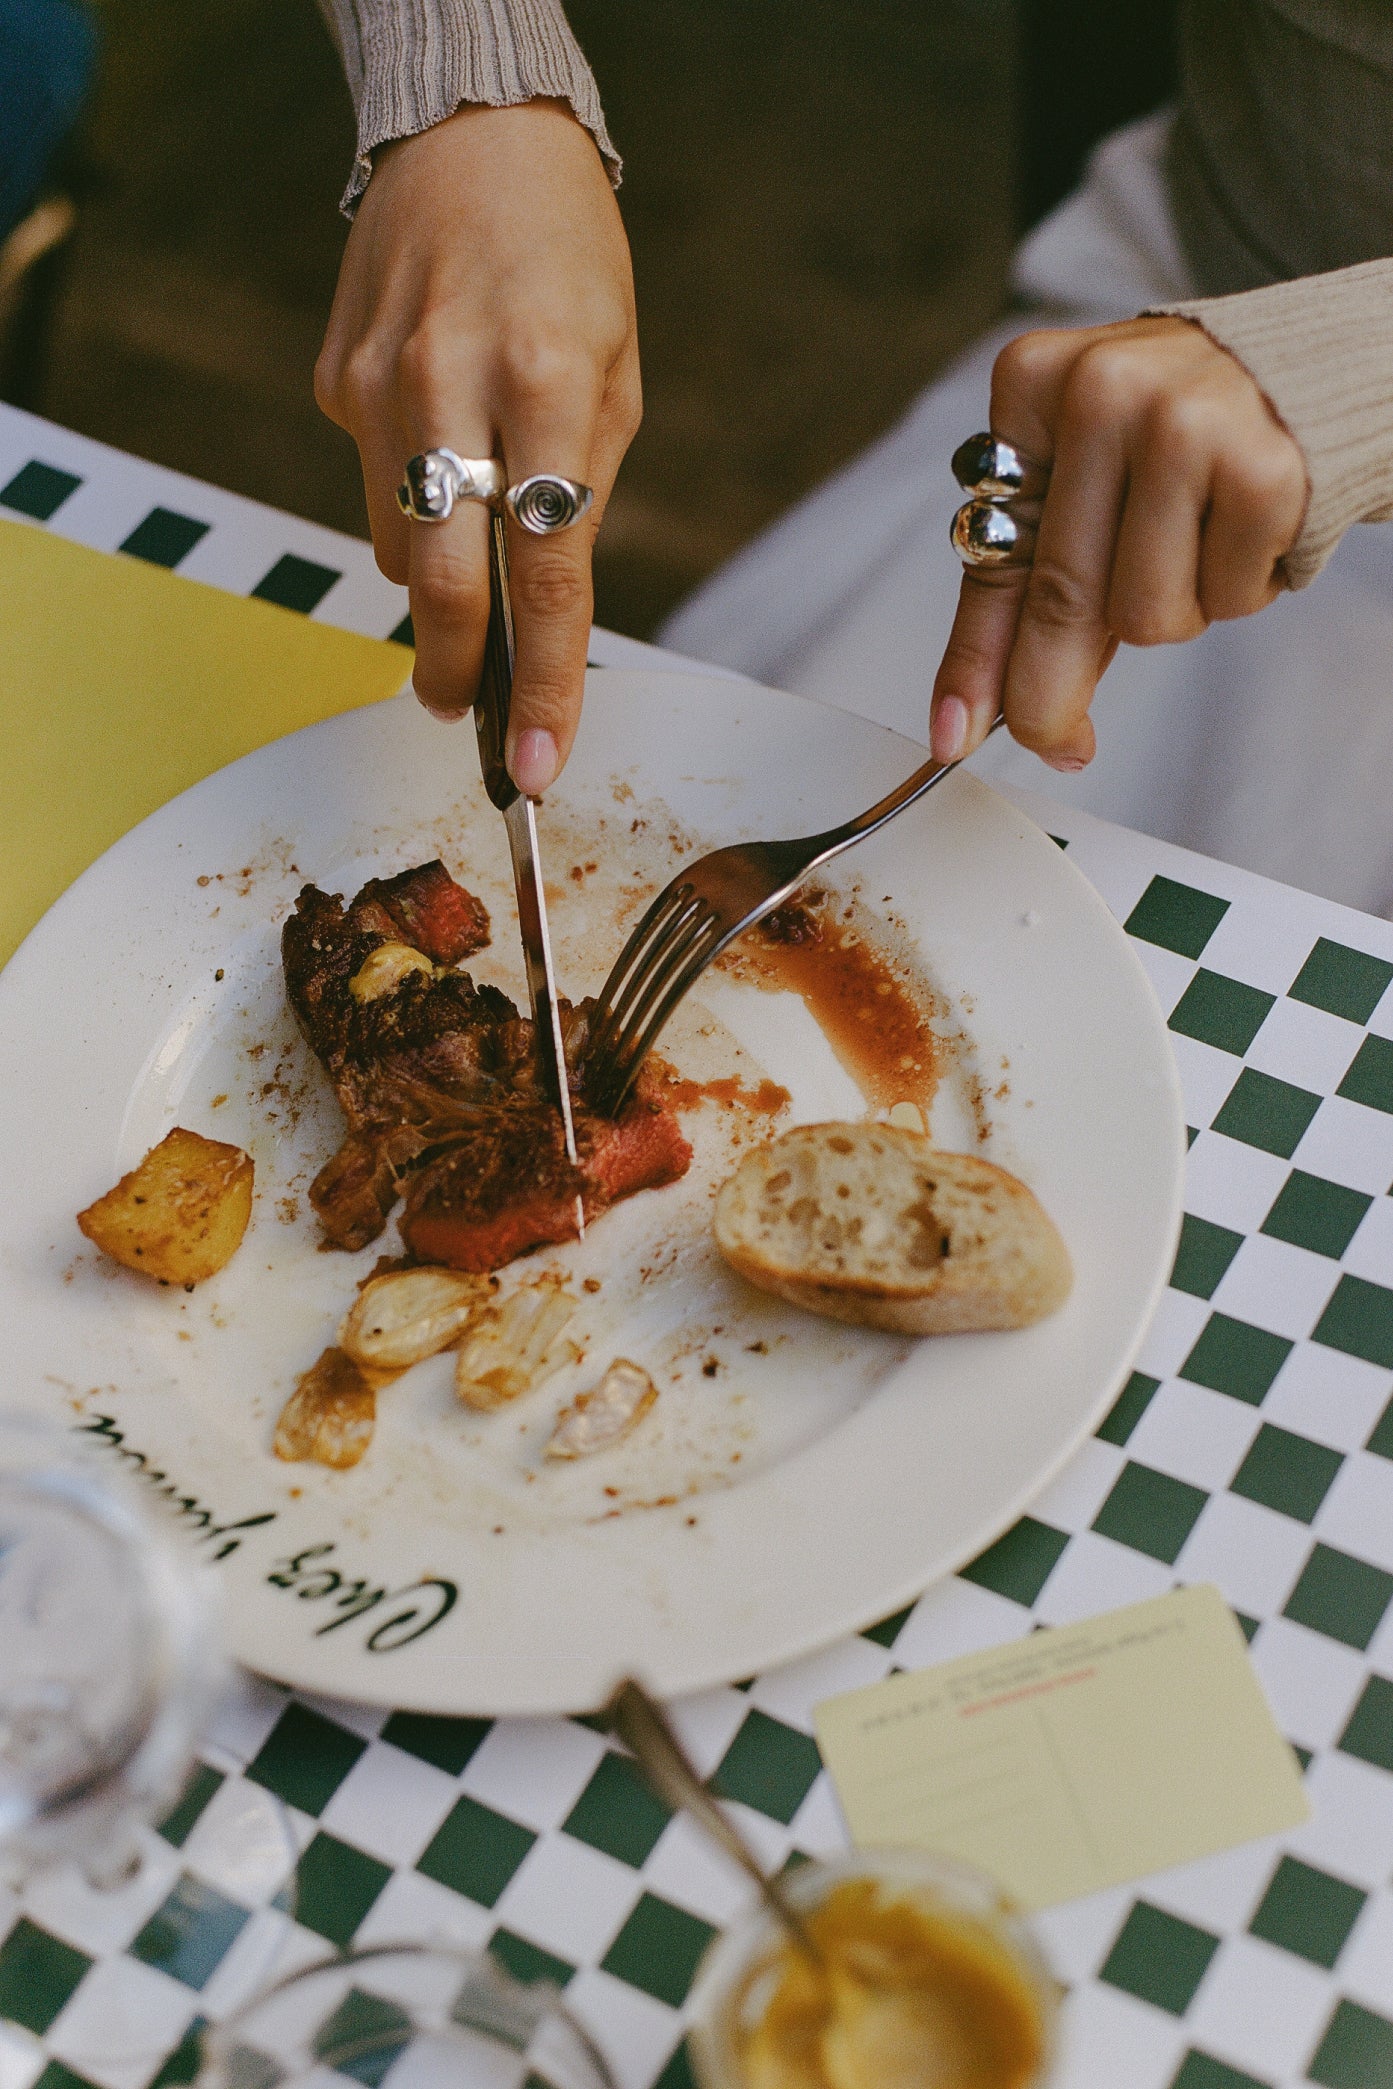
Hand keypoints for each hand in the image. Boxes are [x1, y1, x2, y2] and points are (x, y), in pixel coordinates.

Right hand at [315, 100, 640, 793]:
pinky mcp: (332, 380)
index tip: (540, 761)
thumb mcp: (617, 373)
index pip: (548, 573)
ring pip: (399, 546)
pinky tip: (439, 440)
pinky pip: (372, 485)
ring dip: (439, 577)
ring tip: (476, 530)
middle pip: (443, 584)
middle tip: (469, 713)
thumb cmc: (568, 261)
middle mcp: (452, 383)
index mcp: (551, 381)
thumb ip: (581, 493)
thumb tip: (541, 613)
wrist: (471, 135)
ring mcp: (377, 382)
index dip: (545, 683)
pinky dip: (411, 499)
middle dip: (458, 674)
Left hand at [929, 315, 1307, 769]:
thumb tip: (967, 722)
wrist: (1315, 367)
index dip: (974, 664)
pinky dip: (1236, 590)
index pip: (994, 559)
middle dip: (1051, 692)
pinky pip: (1224, 600)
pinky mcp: (1264, 467)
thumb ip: (1029, 589)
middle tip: (1061, 744)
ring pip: (1145, 615)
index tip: (953, 736)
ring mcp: (1185, 423)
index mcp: (1035, 383)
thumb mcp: (1088, 480)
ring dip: (1174, 611)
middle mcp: (1101, 390)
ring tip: (1198, 541)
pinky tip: (1247, 529)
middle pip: (1061, 597)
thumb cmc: (1182, 430)